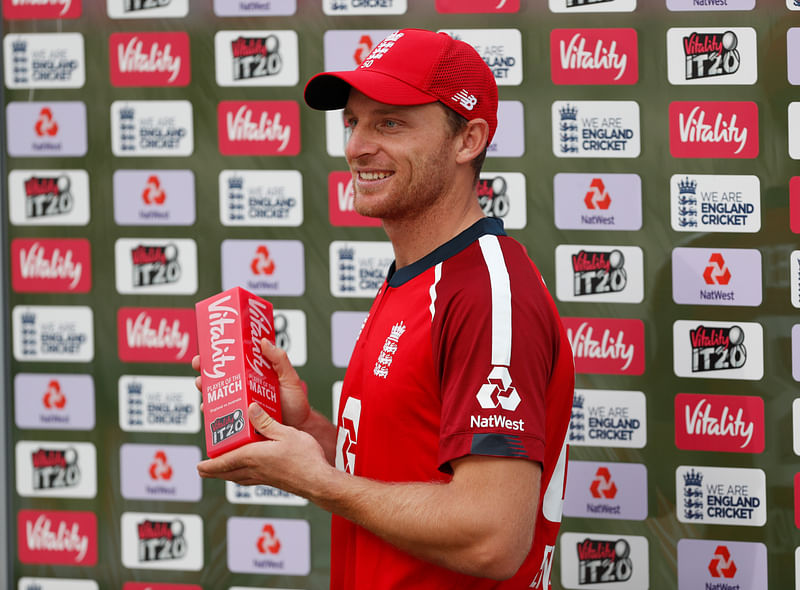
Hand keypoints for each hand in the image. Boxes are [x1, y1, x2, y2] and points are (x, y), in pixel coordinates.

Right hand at [191, 339, 310, 429]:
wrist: (300, 427)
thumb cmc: (295, 402)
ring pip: (216, 396)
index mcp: (253, 375)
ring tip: (202, 385)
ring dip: (205, 389)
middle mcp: (243, 389)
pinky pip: (222, 416)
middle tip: (200, 366)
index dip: (218, 354)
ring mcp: (240, 404)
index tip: (208, 348)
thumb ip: (279, 359)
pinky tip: (209, 409)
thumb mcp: (289, 376)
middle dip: (205, 370)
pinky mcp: (239, 420)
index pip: (232, 362)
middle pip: (218, 377)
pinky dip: (212, 413)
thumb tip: (263, 341)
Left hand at [197, 402, 331, 497]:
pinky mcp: (274, 482)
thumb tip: (250, 408)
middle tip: (203, 469)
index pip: (224, 461)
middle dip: (213, 471)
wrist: (320, 482)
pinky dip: (241, 477)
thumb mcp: (286, 433)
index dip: (210, 464)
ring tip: (220, 470)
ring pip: (238, 478)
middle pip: (227, 473)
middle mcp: (255, 470)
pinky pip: (250, 480)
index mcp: (254, 456)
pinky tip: (246, 474)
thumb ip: (266, 422)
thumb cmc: (305, 458)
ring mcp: (265, 478)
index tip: (199, 466)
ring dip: (226, 474)